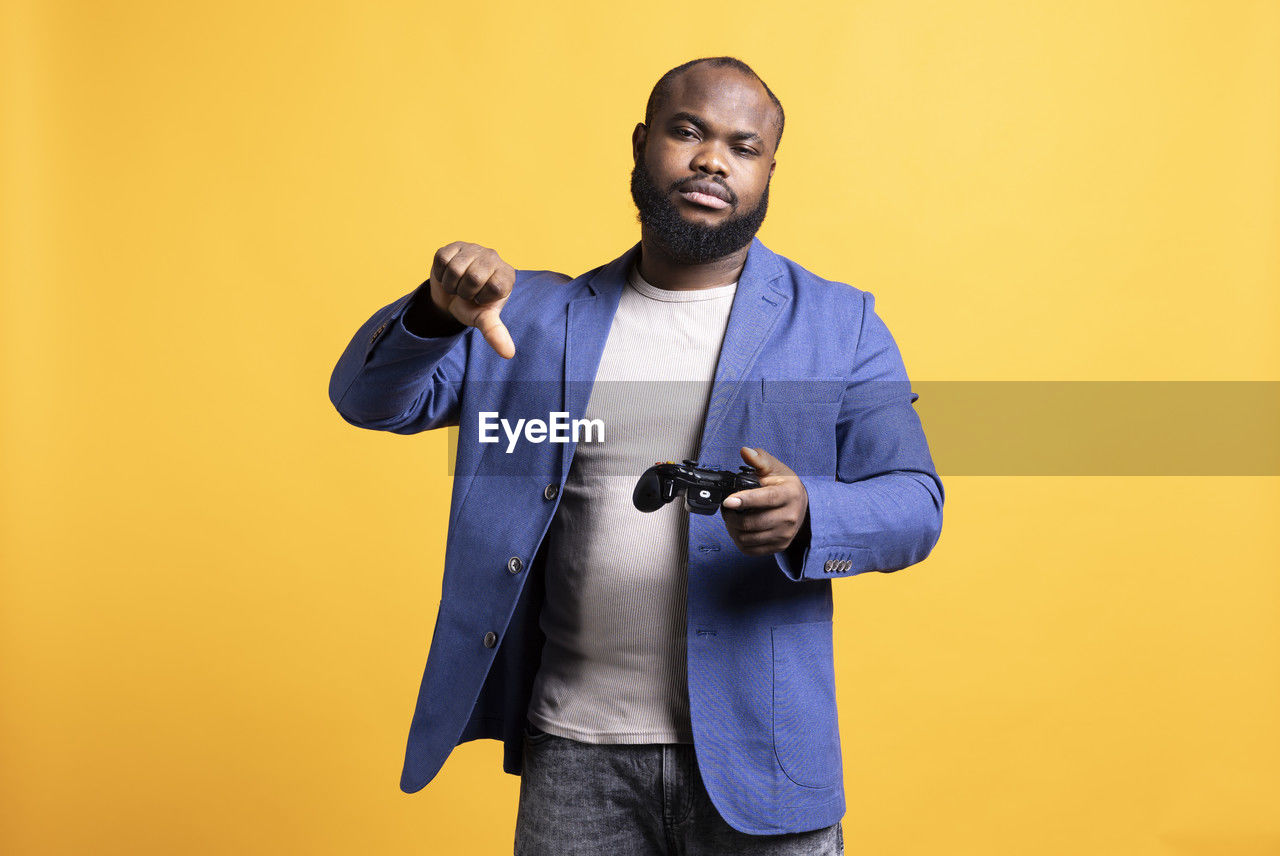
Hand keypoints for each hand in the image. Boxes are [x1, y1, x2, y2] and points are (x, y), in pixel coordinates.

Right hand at [429, 241, 516, 358]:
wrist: (451, 297)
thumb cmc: (472, 307)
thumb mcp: (483, 320)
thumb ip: (496, 333)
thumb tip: (508, 354)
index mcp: (506, 274)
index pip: (494, 286)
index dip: (481, 298)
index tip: (480, 300)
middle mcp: (493, 257)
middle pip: (473, 276)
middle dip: (464, 292)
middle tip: (466, 293)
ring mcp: (474, 248)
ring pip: (455, 268)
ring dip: (451, 284)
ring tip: (457, 285)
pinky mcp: (453, 245)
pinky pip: (442, 260)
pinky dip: (441, 274)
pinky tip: (448, 275)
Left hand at [720, 447, 808, 555]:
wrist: (802, 505)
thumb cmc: (784, 485)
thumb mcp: (774, 468)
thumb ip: (758, 459)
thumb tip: (745, 451)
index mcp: (789, 494)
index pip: (766, 499)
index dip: (745, 500)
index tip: (728, 501)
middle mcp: (790, 517)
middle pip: (753, 523)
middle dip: (731, 517)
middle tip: (726, 508)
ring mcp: (785, 534)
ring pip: (749, 538)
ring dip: (732, 529)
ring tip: (730, 518)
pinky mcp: (779, 546)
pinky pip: (751, 549)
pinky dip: (738, 541)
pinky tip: (737, 529)